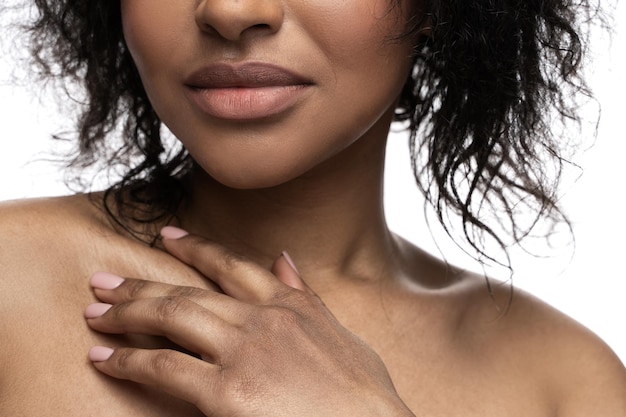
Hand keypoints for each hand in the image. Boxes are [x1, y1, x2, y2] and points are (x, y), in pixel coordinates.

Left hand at [85, 227, 414, 416]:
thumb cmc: (364, 396)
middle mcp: (262, 319)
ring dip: (128, 313)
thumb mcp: (342, 335)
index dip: (196, 248)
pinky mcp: (226, 392)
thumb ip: (307, 296)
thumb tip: (286, 261)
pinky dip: (130, 360)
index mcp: (289, 306)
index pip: (232, 266)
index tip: (167, 236)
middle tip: (104, 279)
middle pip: (189, 292)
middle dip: (143, 285)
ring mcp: (243, 352)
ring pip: (171, 319)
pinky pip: (165, 368)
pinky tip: (104, 356)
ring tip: (95, 310)